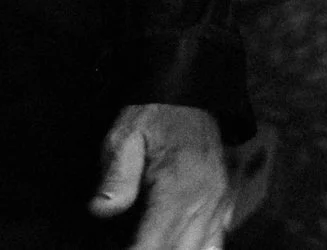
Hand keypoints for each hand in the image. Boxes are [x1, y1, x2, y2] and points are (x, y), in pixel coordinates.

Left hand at [91, 103, 232, 249]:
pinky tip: (180, 246)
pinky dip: (199, 249)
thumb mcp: (126, 136)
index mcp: (180, 187)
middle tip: (132, 247)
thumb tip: (102, 209)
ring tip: (152, 246)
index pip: (154, 243)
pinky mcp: (224, 202)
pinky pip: (217, 241)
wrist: (189, 92)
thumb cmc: (154, 115)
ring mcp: (219, 202)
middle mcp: (205, 199)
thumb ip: (117, 174)